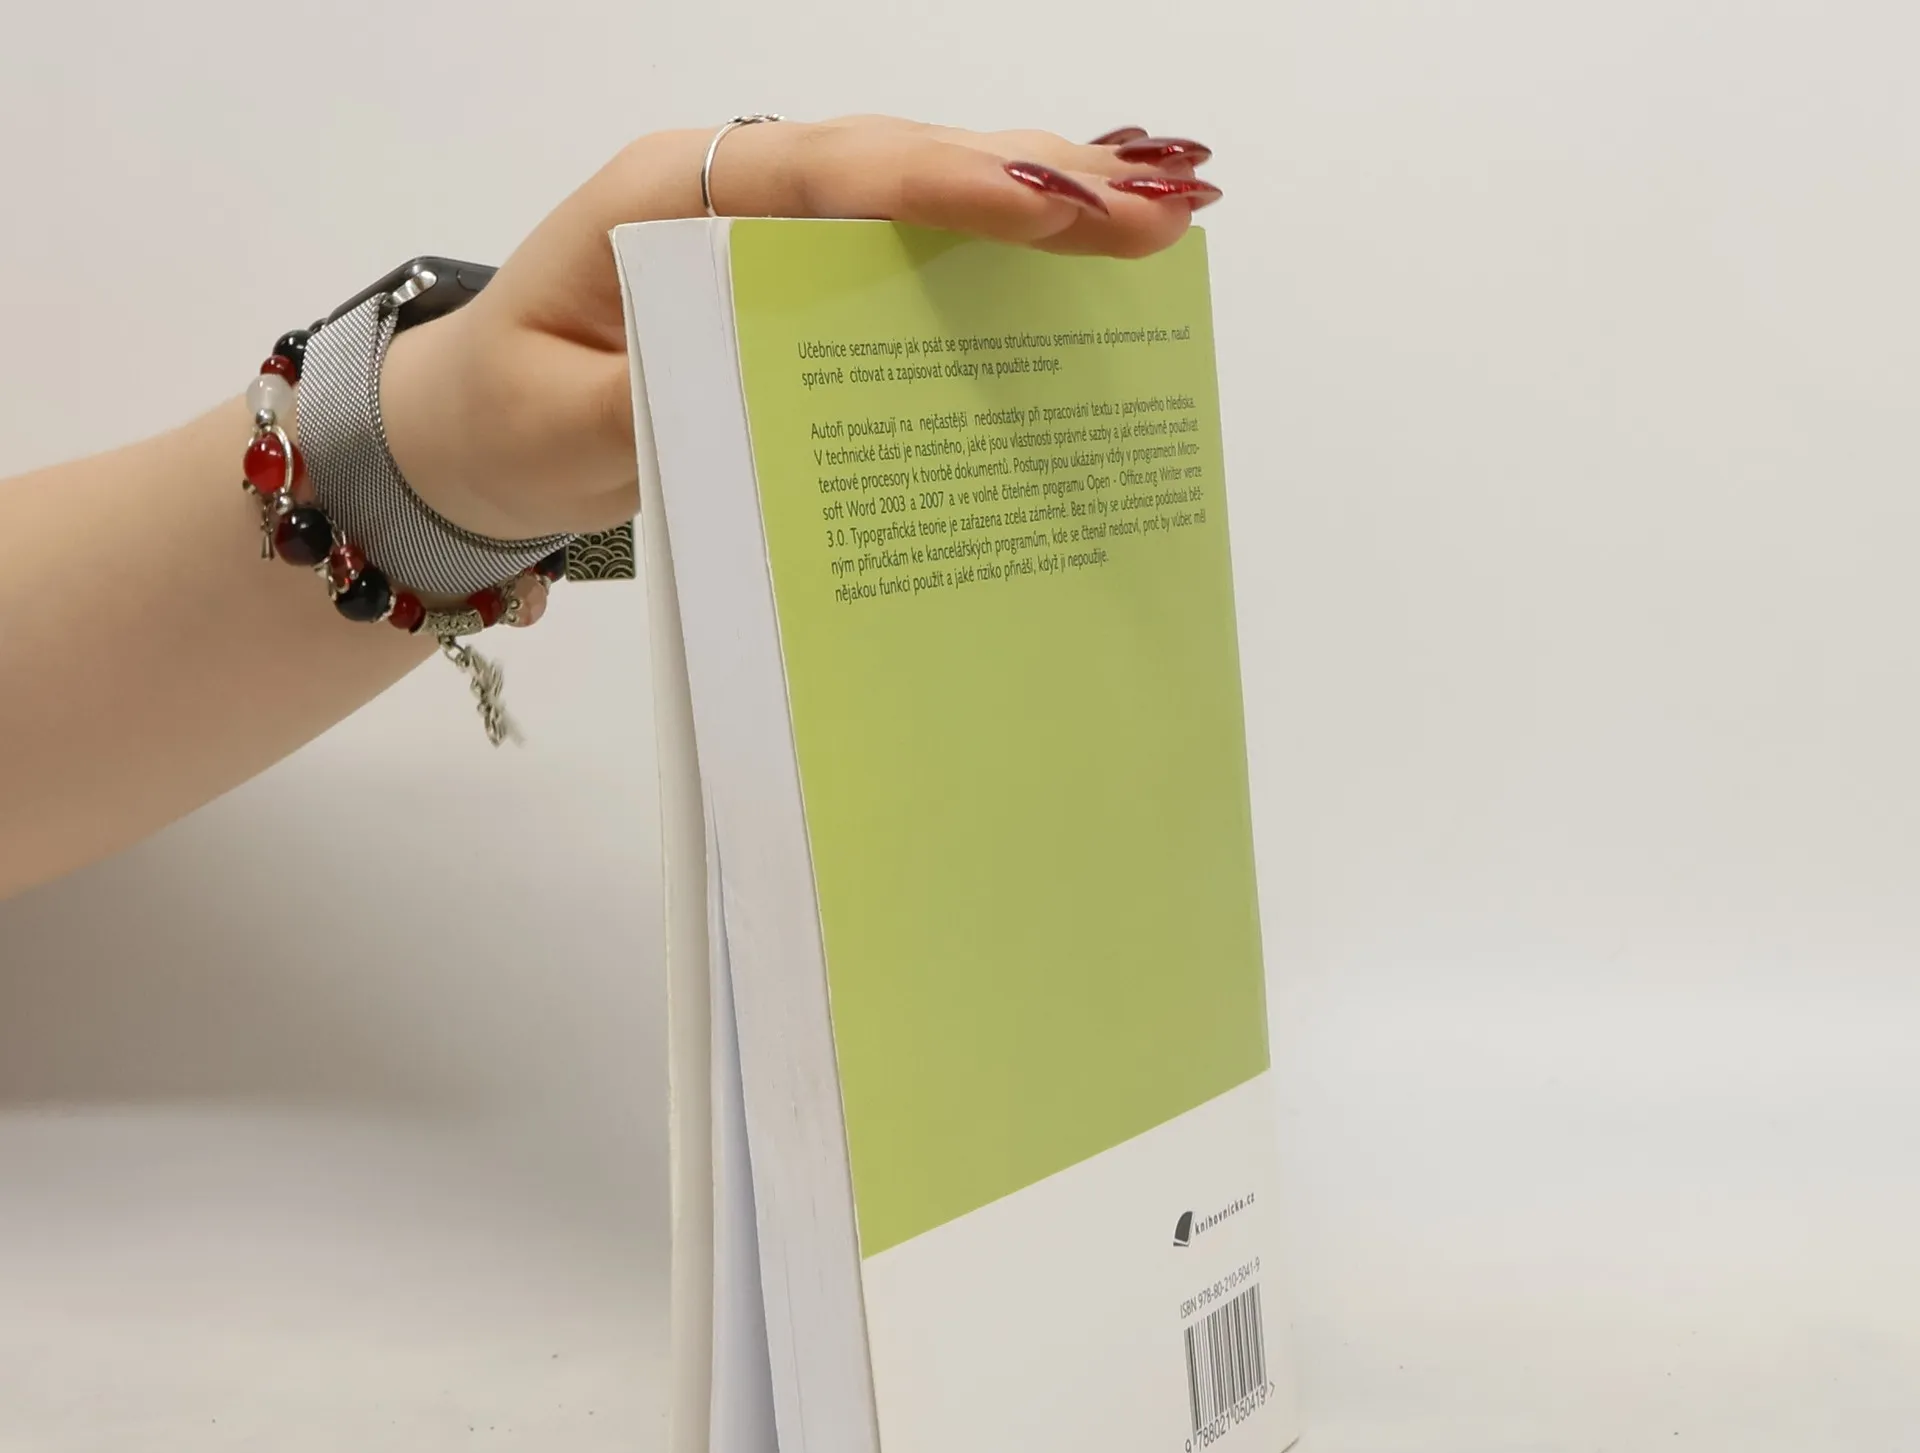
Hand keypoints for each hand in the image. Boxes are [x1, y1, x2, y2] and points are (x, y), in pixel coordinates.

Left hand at [382, 116, 1219, 542]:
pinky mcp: (795, 282)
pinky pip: (905, 254)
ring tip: (1159, 219)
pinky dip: (994, 253)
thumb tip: (764, 388)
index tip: (1059, 207)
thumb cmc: (502, 412)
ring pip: (920, 198)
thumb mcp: (556, 421)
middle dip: (1035, 184)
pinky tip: (1078, 261)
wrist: (469, 426)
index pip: (832, 175)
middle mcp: (734, 193)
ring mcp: (770, 232)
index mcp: (668, 199)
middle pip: (902, 164)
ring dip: (1039, 205)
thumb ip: (653, 402)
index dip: (951, 187)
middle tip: (1159, 210)